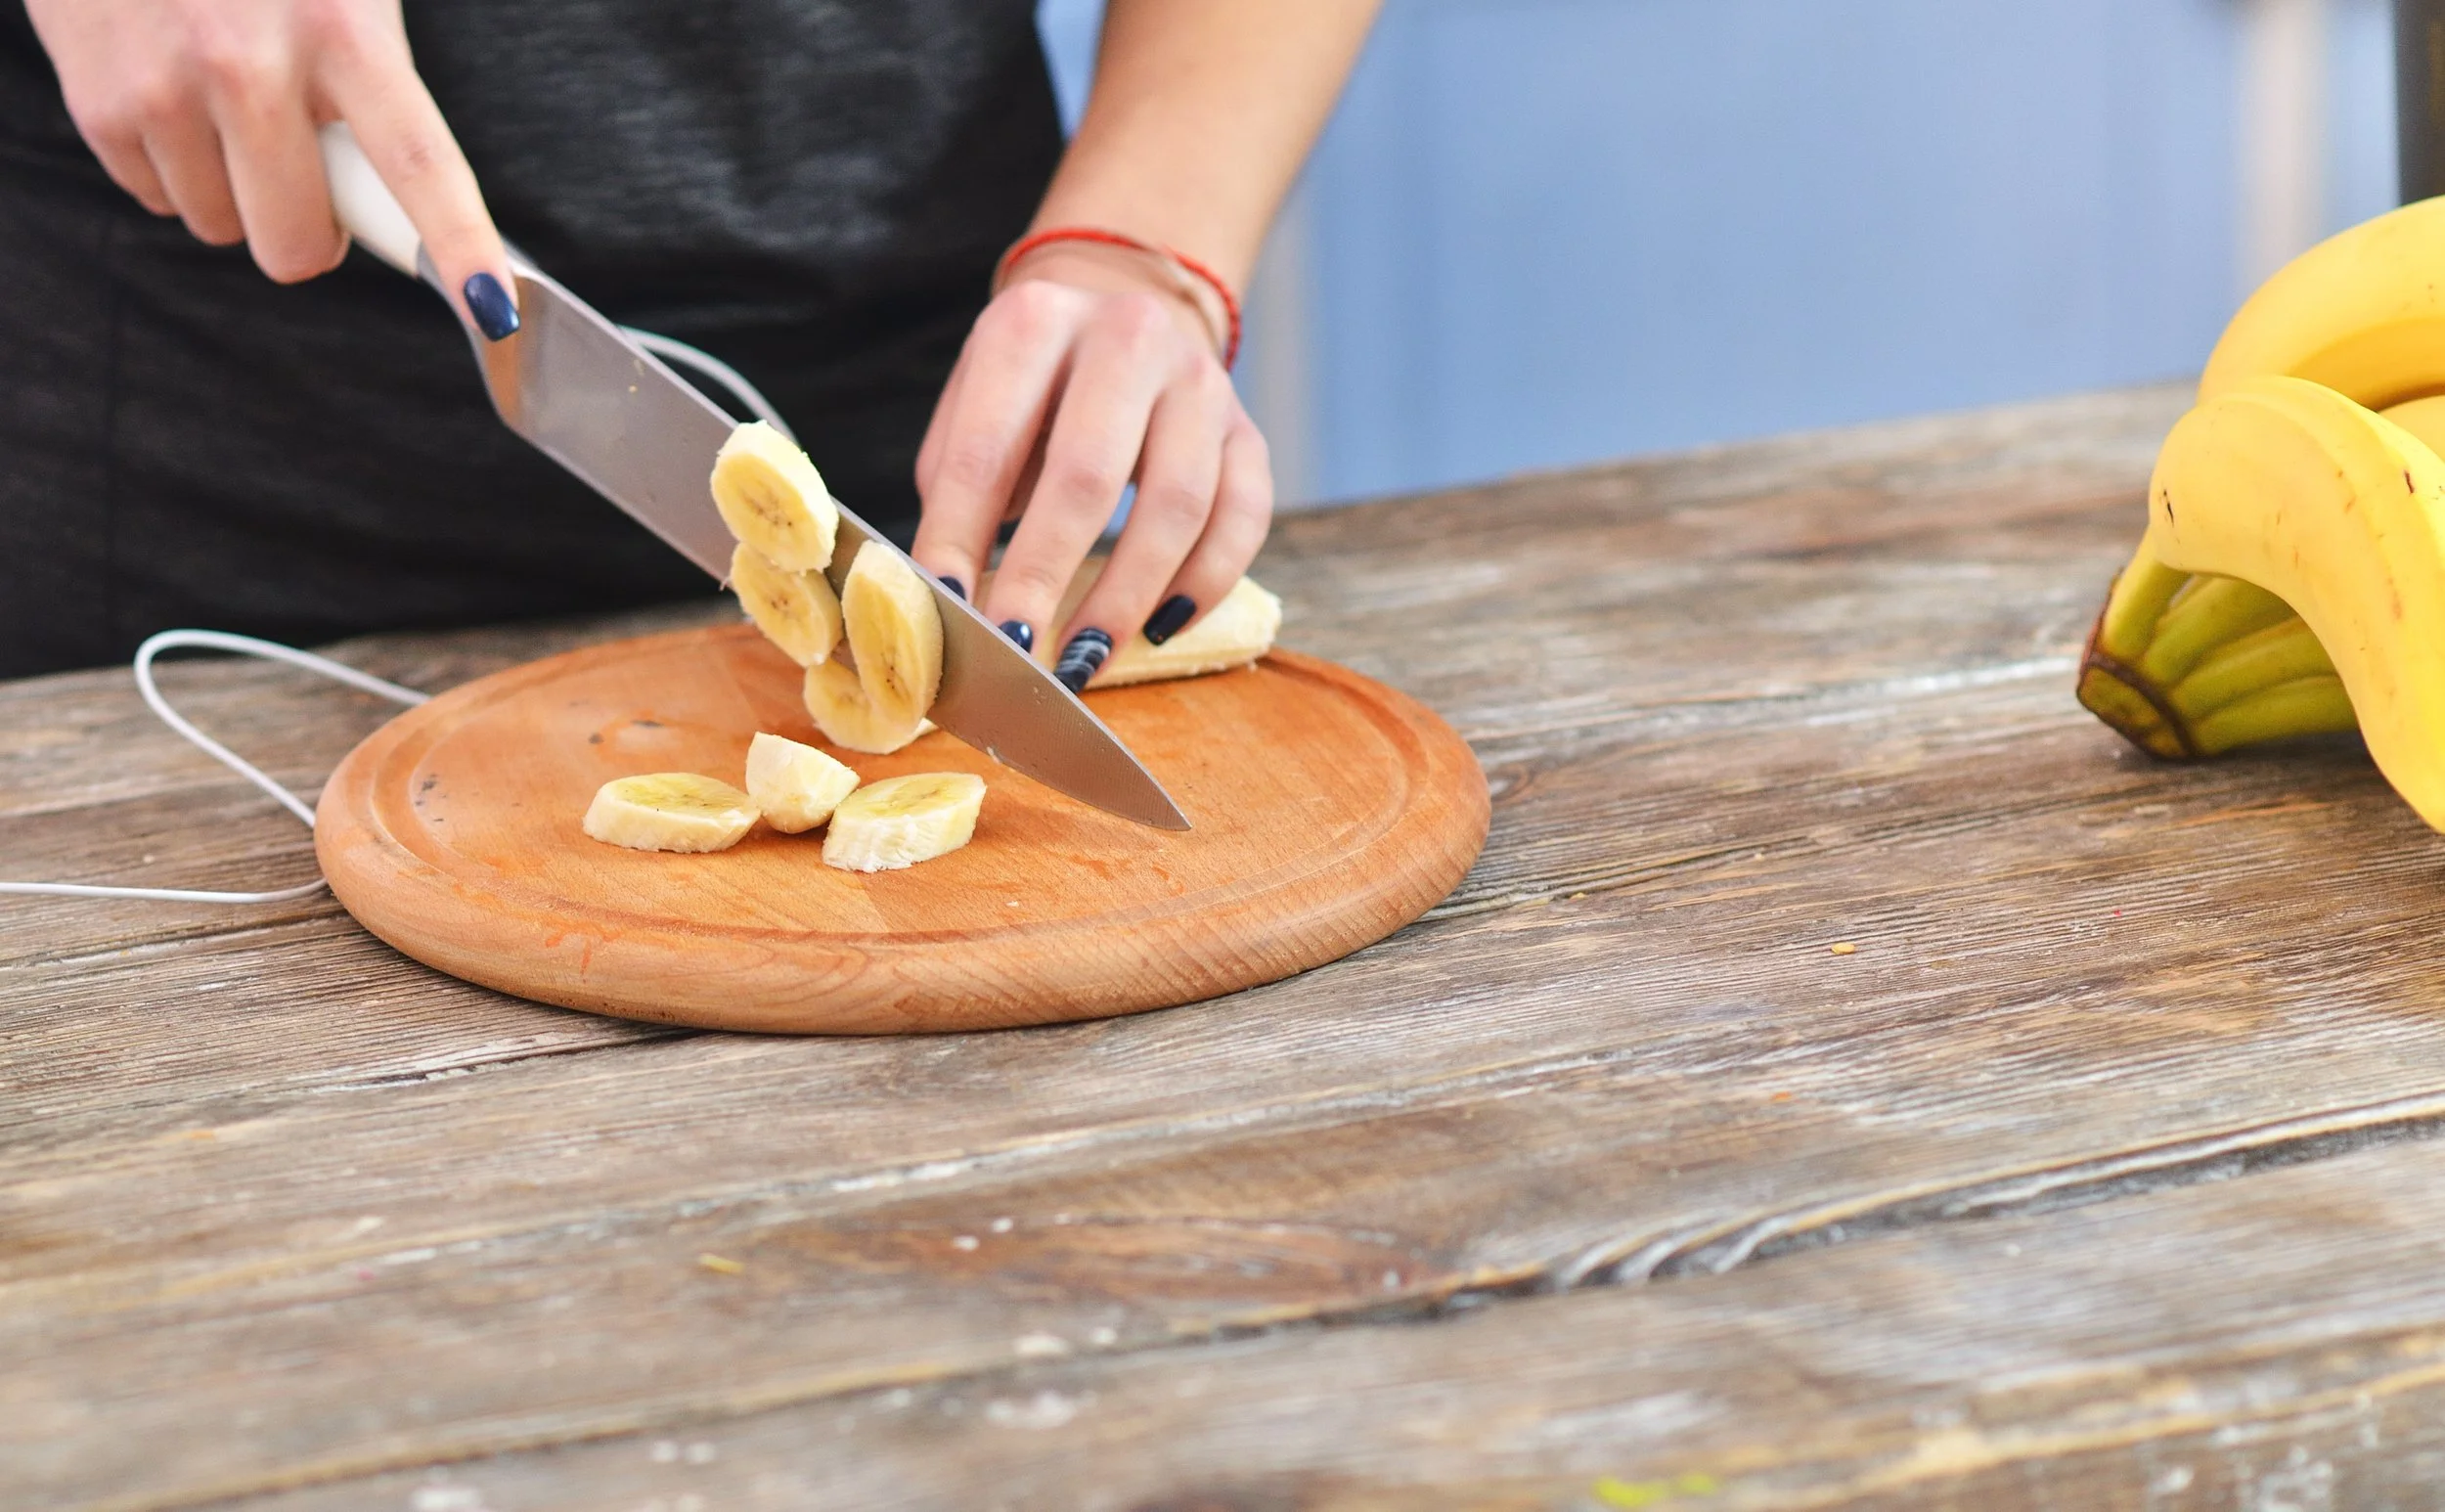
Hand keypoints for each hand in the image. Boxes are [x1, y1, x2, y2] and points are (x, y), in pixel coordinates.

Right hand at [25, 0, 517, 335]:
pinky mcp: (100, 104)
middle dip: (306, 228)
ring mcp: (165, 86)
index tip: (495, 308)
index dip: (460, 244)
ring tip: (224, 101)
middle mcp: (249, 61)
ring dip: (234, 188)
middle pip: (296, 243)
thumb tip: (408, 201)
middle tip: (303, 160)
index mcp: (343, 28)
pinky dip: (173, 165)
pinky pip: (158, 200)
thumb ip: (380, 84)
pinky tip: (172, 91)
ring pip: (222, 228)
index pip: (418, 164)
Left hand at [911, 245, 1273, 687]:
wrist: (1123, 319)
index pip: (987, 446)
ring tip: (1083, 657)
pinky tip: (1160, 628)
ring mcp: (1200, 382)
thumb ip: (956, 493)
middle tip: (1015, 649)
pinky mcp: (1248, 431)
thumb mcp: (976, 409)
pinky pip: (1244, 516)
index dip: (960, 534)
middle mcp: (1126, 336)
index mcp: (1033, 321)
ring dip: (1127, 595)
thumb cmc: (1033, 390)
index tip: (945, 607)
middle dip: (1044, 573)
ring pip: (1179, 502)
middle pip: (1088, 473)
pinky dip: (1206, 582)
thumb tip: (945, 600)